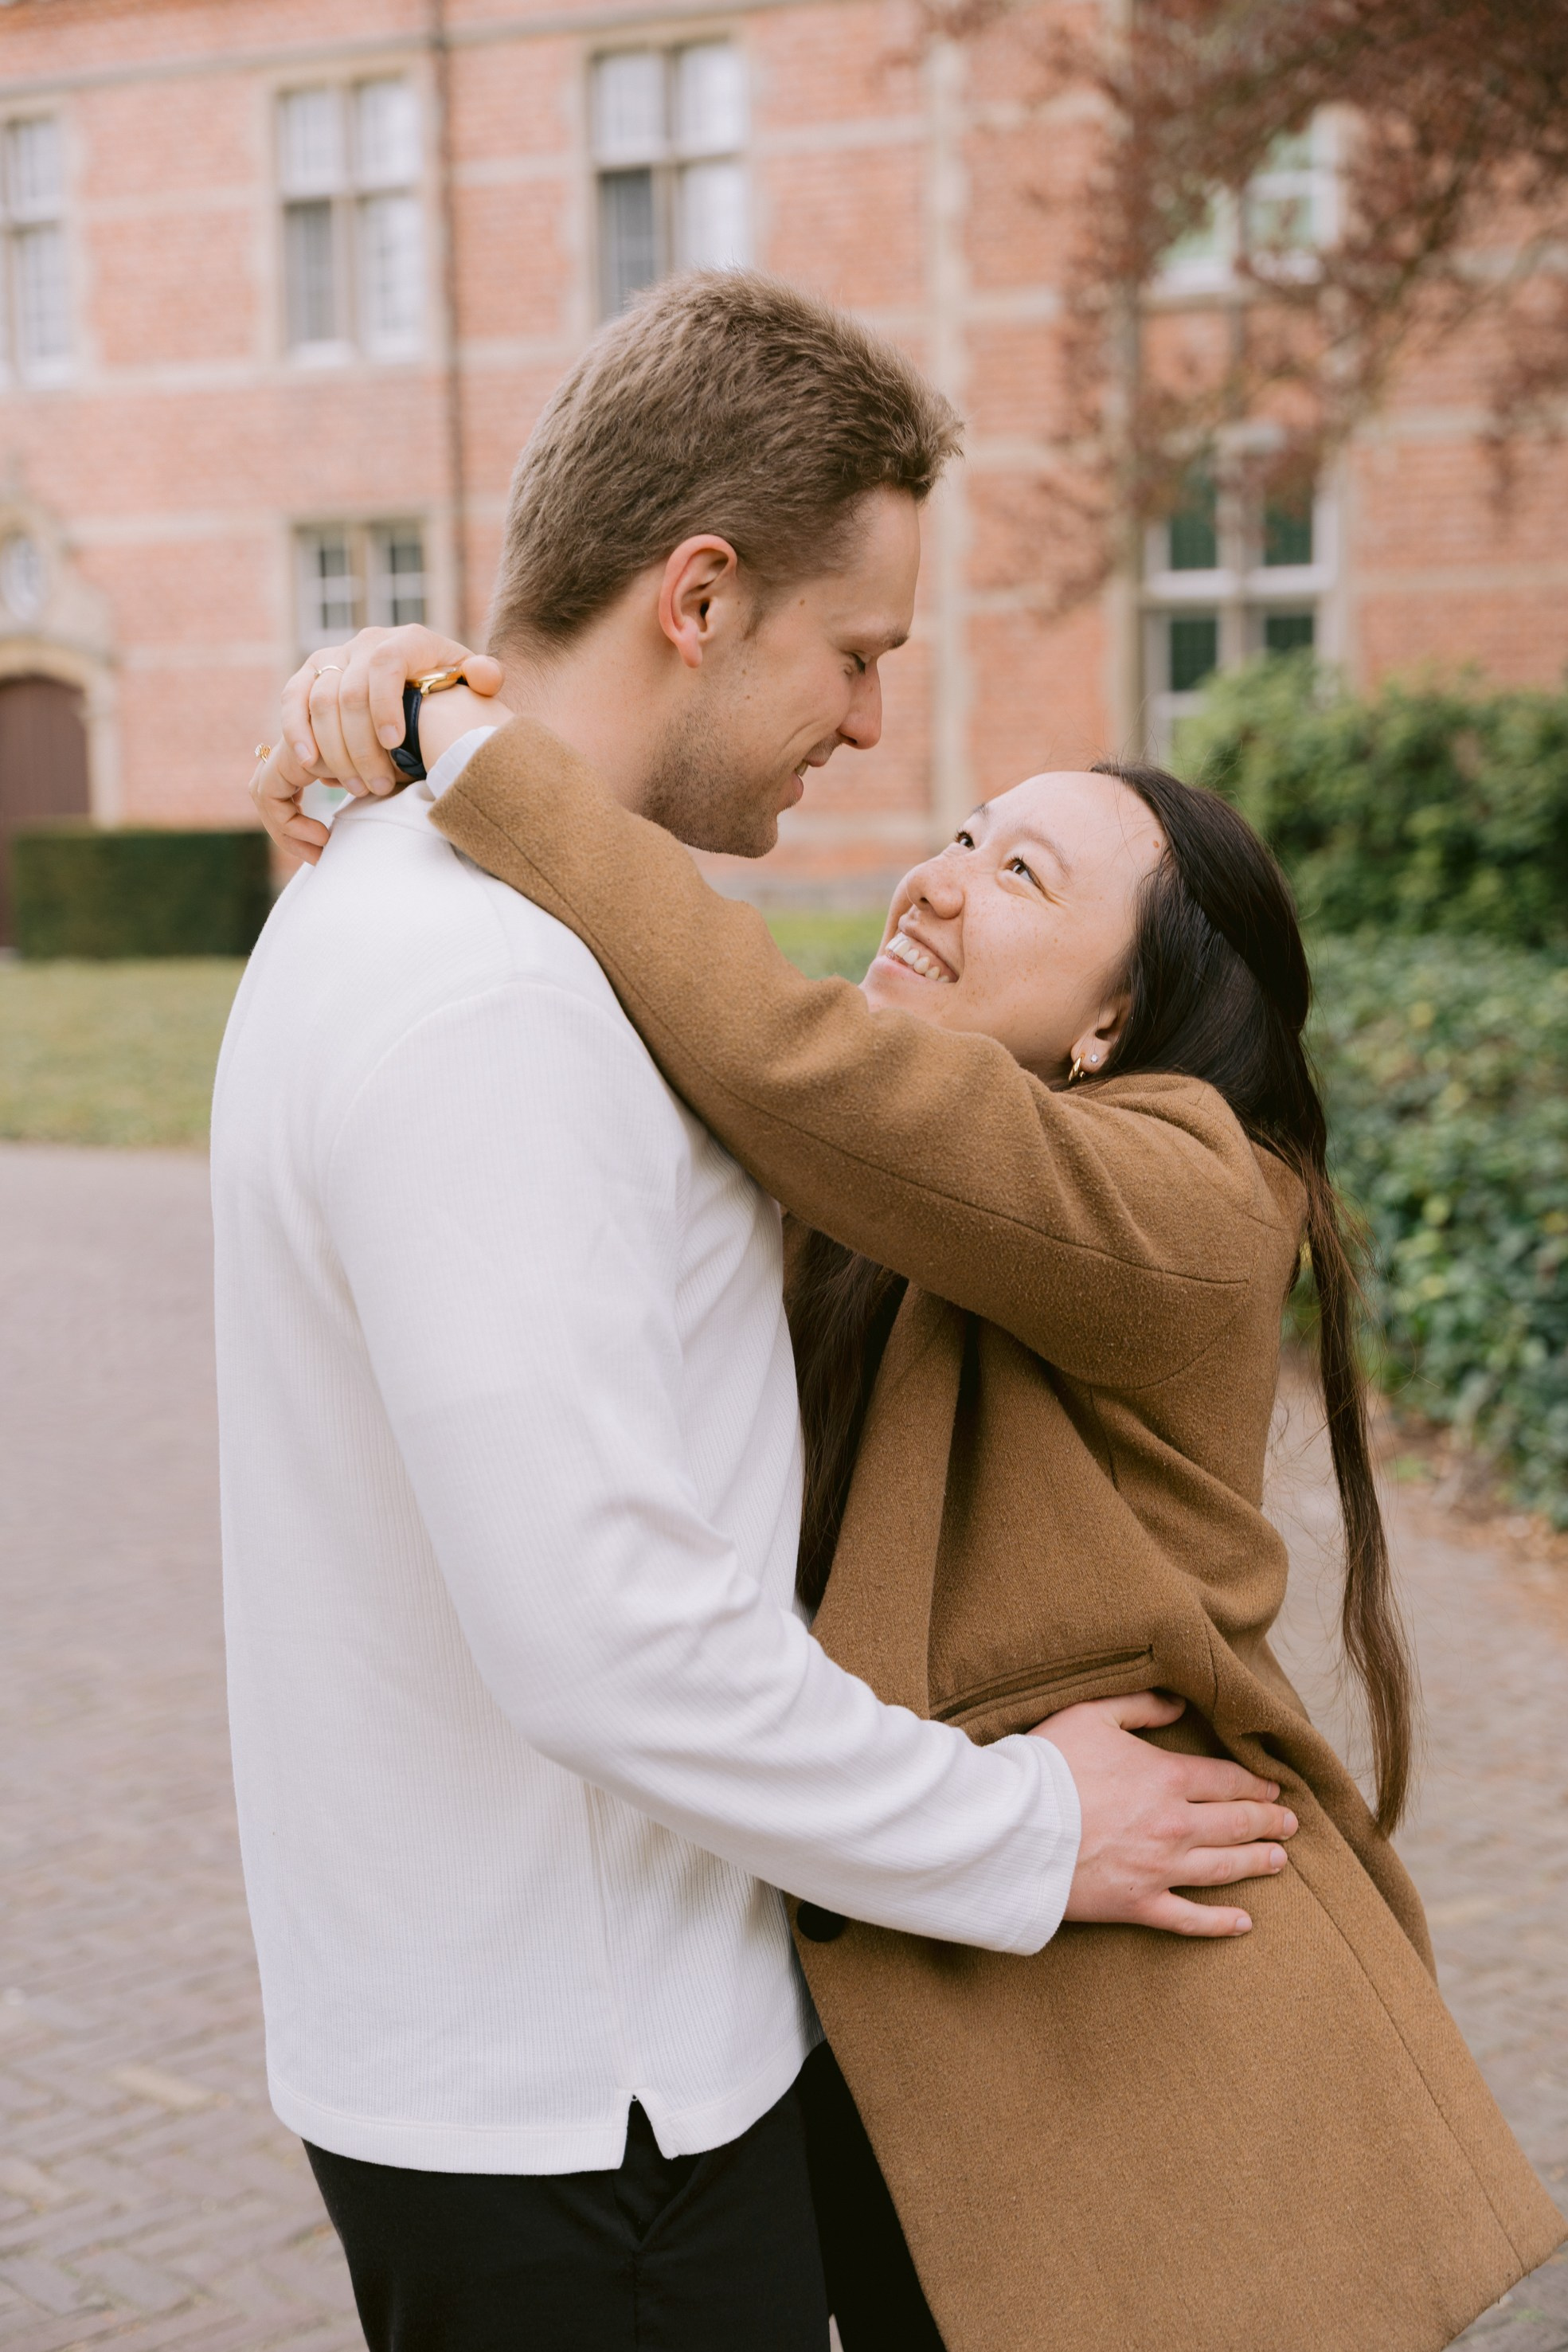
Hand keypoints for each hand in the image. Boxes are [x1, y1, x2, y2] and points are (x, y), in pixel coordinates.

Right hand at [250, 627, 503, 864]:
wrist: (423, 682)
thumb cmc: (451, 691)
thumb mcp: (473, 683)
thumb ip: (485, 677)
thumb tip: (485, 675)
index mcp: (408, 640)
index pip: (386, 664)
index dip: (385, 705)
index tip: (395, 745)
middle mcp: (367, 642)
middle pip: (350, 691)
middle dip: (362, 745)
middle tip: (380, 787)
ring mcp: (335, 657)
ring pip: (320, 701)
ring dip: (335, 750)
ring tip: (357, 788)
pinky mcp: (310, 676)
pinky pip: (293, 700)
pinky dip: (296, 731)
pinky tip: (308, 763)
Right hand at [1033, 1691, 1296, 1938]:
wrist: (1013, 1825)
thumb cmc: (1049, 1764)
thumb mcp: (1092, 1713)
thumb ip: (1140, 1705)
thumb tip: (1178, 1705)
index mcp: (1166, 1777)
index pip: (1226, 1781)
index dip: (1255, 1784)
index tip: (1273, 1789)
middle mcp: (1175, 1825)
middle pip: (1235, 1824)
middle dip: (1267, 1822)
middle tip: (1290, 1824)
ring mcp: (1160, 1869)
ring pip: (1223, 1868)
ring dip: (1256, 1863)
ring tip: (1279, 1860)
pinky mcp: (1139, 1904)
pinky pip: (1189, 1919)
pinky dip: (1220, 1923)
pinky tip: (1243, 1923)